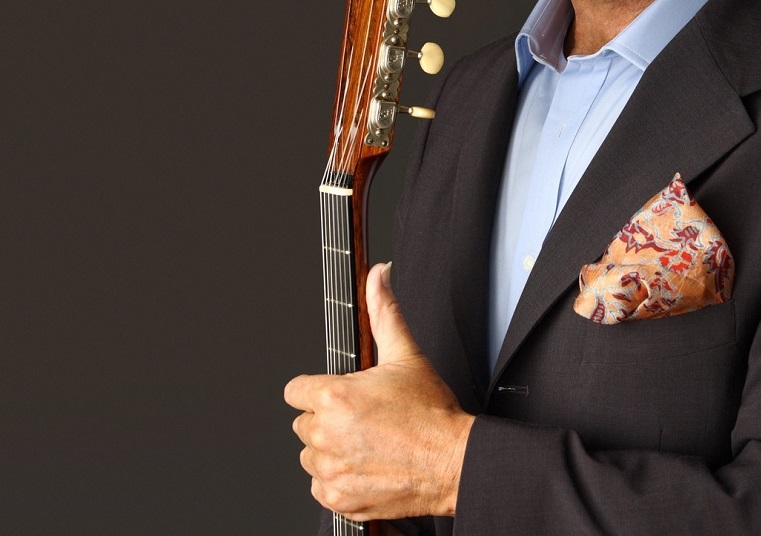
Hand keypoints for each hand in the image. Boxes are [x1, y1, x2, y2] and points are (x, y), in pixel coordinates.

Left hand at [286, 263, 474, 520]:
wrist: (451, 460)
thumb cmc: (430, 411)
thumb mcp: (406, 353)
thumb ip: (384, 310)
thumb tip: (378, 275)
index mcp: (334, 397)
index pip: (295, 391)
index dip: (315, 389)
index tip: (335, 393)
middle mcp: (326, 434)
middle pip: (304, 423)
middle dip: (327, 418)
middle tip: (362, 417)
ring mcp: (331, 471)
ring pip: (310, 456)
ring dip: (330, 449)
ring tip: (365, 441)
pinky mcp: (339, 499)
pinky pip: (320, 487)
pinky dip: (337, 479)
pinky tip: (364, 464)